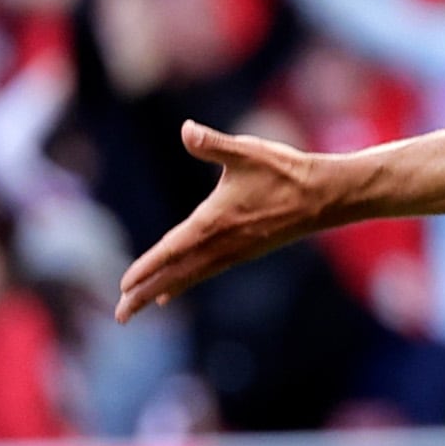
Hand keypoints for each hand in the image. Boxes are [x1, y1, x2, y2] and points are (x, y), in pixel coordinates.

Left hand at [117, 121, 339, 317]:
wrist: (324, 197)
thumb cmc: (284, 171)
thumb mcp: (246, 152)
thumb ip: (213, 143)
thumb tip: (187, 130)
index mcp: (215, 221)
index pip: (173, 248)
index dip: (148, 266)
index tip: (125, 285)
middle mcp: (222, 243)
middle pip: (177, 273)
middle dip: (146, 294)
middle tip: (120, 316)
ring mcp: (234, 251)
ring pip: (190, 276)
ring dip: (161, 291)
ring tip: (136, 308)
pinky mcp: (243, 252)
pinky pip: (205, 272)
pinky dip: (184, 282)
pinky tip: (170, 290)